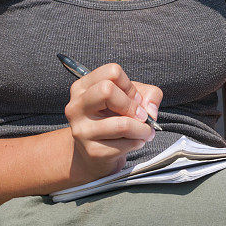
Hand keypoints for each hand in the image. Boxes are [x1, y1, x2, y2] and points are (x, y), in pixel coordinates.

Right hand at [64, 62, 162, 181]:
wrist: (97, 153)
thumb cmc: (116, 117)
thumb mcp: (132, 98)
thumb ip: (149, 95)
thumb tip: (150, 111)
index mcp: (83, 87)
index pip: (112, 72)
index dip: (129, 86)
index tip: (133, 99)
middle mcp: (76, 106)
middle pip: (107, 90)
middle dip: (132, 105)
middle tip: (141, 116)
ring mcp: (81, 130)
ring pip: (122, 124)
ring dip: (143, 129)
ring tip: (145, 132)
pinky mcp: (92, 151)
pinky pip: (125, 144)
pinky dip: (138, 142)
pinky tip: (135, 142)